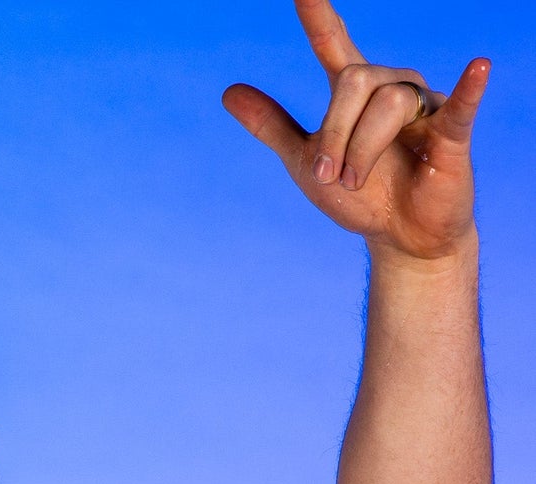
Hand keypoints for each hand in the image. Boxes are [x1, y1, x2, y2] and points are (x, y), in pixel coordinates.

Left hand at [223, 0, 488, 261]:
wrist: (401, 238)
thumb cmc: (362, 198)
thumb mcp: (305, 163)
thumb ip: (272, 125)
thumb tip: (229, 91)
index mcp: (357, 92)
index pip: (334, 44)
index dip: (319, 17)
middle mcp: (392, 87)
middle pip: (355, 83)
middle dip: (335, 134)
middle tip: (331, 176)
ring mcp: (424, 107)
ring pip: (387, 104)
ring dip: (362, 151)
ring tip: (356, 182)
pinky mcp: (452, 133)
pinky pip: (461, 105)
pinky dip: (470, 87)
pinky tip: (478, 68)